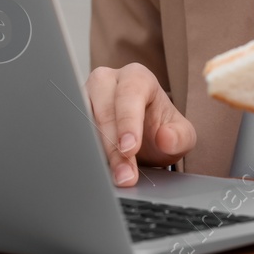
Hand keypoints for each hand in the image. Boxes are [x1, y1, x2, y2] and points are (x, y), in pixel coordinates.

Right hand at [85, 63, 197, 186]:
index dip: (128, 122)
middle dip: (113, 147)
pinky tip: (96, 169)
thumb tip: (166, 138)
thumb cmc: (160, 130)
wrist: (144, 139)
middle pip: (104, 110)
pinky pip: (73, 132)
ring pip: (83, 122)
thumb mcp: (181, 136)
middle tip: (124, 175)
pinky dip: (84, 152)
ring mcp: (85, 95)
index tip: (129, 148)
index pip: (129, 94)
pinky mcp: (72, 113)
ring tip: (113, 176)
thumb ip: (180, 137)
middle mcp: (107, 81)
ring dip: (96, 153)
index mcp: (137, 77)